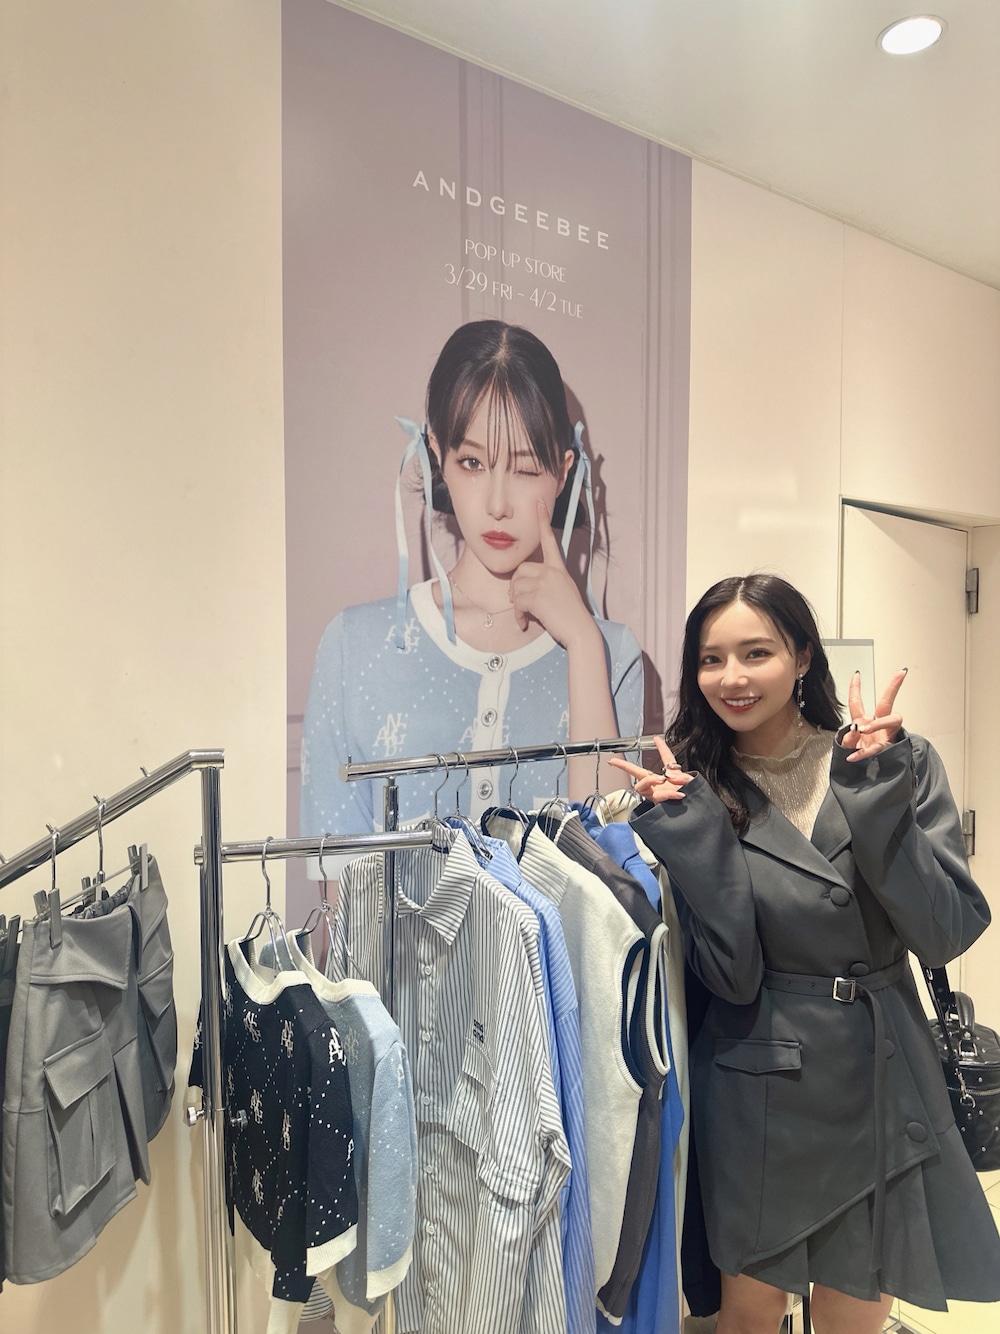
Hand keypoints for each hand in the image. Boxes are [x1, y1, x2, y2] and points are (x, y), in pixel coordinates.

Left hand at [508, 500, 594, 646]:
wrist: (580, 630)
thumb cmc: (570, 616)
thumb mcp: (562, 592)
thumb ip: (546, 584)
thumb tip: (521, 589)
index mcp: (559, 568)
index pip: (549, 541)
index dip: (543, 521)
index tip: (539, 503)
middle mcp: (552, 572)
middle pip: (520, 570)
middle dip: (516, 588)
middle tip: (521, 603)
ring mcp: (545, 583)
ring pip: (515, 588)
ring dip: (517, 605)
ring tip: (526, 616)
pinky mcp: (537, 596)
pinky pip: (517, 603)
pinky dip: (518, 616)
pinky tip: (524, 624)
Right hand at [608, 736, 694, 802]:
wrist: (696, 816)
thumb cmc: (694, 800)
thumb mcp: (692, 784)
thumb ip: (684, 778)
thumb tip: (673, 778)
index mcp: (671, 775)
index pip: (666, 758)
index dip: (662, 747)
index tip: (656, 739)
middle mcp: (661, 785)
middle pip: (639, 773)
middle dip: (624, 766)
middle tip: (614, 762)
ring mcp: (658, 795)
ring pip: (641, 786)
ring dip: (650, 780)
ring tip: (661, 779)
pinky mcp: (659, 805)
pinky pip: (657, 797)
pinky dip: (668, 794)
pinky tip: (678, 794)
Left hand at [839, 669, 906, 761]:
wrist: (869, 774)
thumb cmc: (859, 755)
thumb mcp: (848, 745)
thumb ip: (848, 737)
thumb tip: (855, 728)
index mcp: (863, 722)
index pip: (858, 702)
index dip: (856, 688)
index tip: (857, 674)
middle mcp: (876, 725)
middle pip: (886, 703)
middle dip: (894, 687)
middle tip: (900, 675)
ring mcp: (884, 735)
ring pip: (891, 720)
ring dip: (877, 723)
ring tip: (863, 729)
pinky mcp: (888, 748)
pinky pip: (879, 747)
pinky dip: (864, 752)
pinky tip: (853, 756)